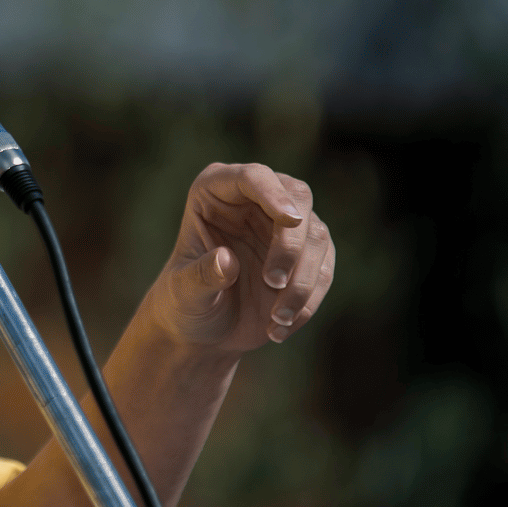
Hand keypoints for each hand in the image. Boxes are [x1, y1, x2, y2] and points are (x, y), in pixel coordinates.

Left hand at [141, 161, 333, 353]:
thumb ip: (202, 276)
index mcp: (215, 191)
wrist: (204, 329)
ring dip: (301, 282)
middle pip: (297, 197)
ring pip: (317, 237)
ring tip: (276, 318)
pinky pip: (323, 270)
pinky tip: (280, 327)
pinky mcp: (307, 255)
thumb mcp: (184, 292)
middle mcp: (255, 199)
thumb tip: (225, 260)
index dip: (272, 193)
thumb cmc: (185, 302)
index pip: (252, 177)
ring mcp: (284, 226)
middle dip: (291, 242)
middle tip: (273, 282)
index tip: (290, 219)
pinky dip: (308, 300)